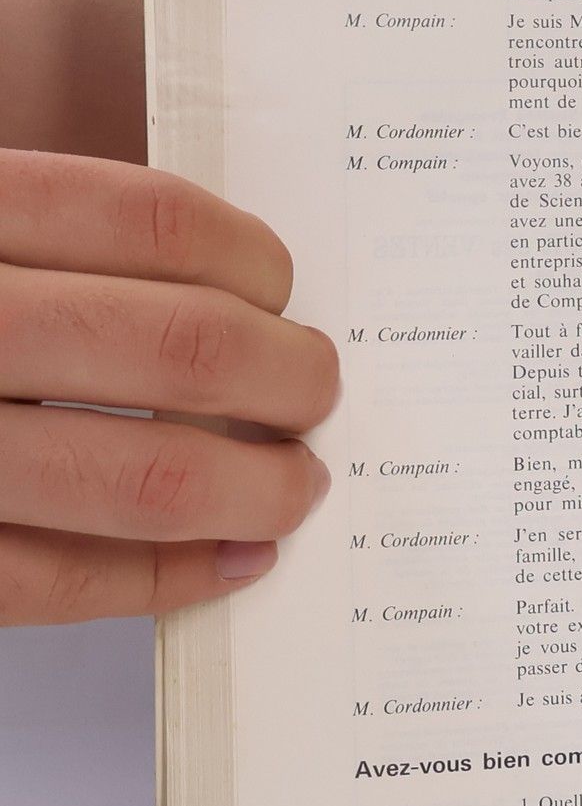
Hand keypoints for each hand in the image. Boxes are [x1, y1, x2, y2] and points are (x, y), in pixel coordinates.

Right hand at [0, 150, 338, 622]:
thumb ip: (38, 244)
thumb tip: (224, 293)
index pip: (143, 223)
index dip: (248, 259)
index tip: (283, 289)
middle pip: (173, 347)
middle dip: (285, 378)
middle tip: (319, 391)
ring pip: (137, 477)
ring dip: (254, 488)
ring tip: (297, 486)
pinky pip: (59, 582)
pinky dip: (167, 580)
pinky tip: (228, 563)